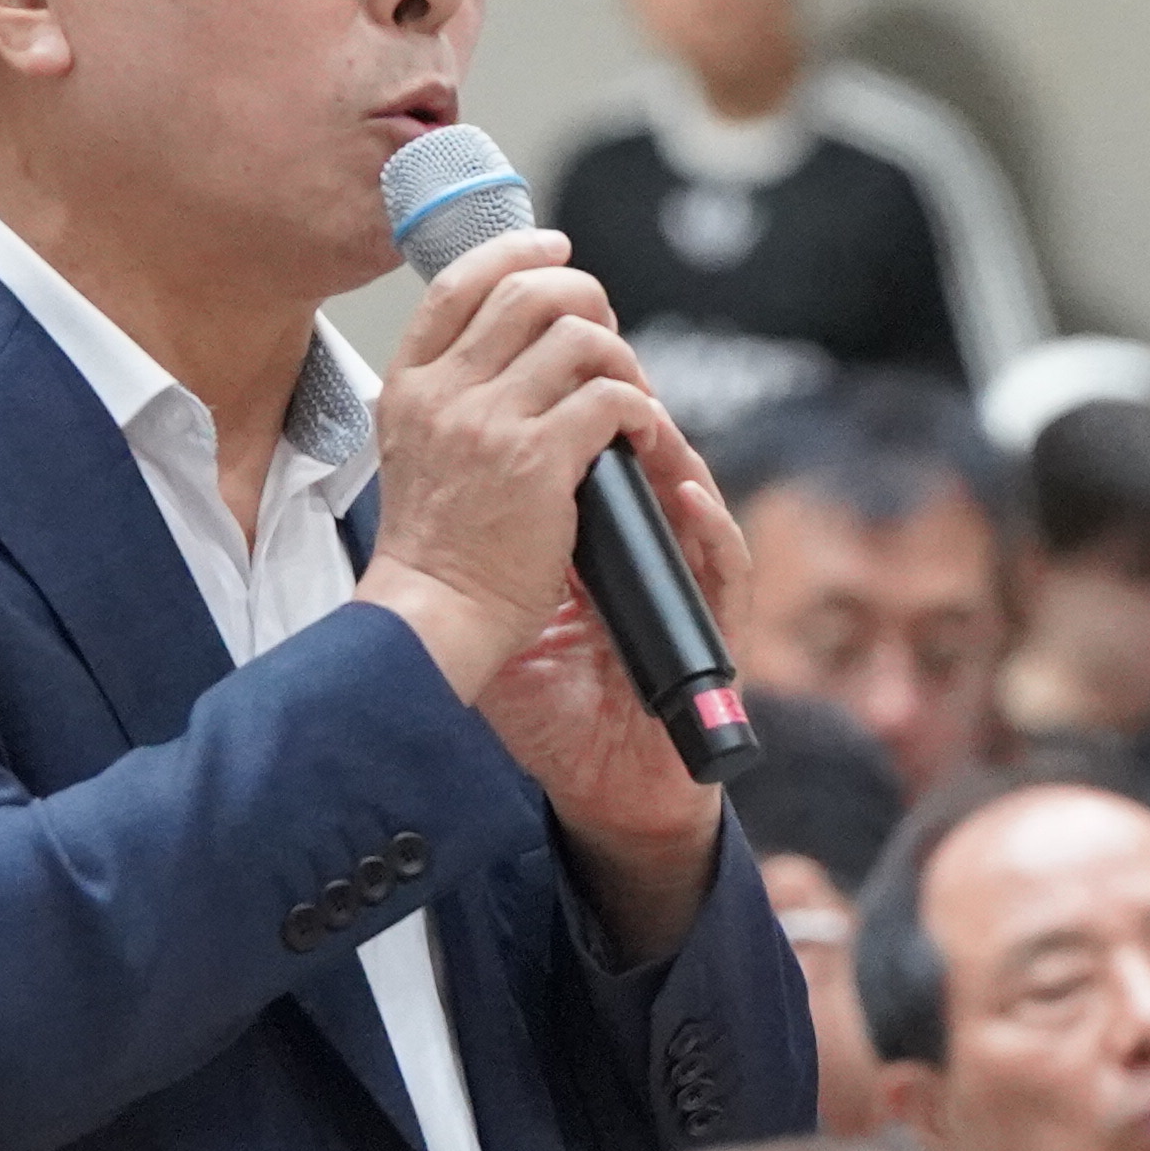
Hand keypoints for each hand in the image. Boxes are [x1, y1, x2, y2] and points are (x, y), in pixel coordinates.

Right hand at [356, 230, 660, 698]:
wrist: (432, 613)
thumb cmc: (434, 546)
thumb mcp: (414, 448)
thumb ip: (449, 393)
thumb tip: (509, 346)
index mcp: (410, 385)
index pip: (458, 284)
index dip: (513, 253)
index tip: (553, 249)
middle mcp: (446, 392)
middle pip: (529, 293)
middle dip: (584, 296)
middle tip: (606, 329)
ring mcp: (492, 422)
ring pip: (580, 338)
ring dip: (621, 358)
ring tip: (630, 394)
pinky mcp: (540, 460)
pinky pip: (610, 399)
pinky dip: (639, 409)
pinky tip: (640, 433)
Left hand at [474, 423, 748, 959]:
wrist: (592, 779)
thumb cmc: (545, 704)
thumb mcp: (490, 619)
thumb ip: (470, 561)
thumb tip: (425, 496)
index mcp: (588, 546)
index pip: (592, 456)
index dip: (579, 404)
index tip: (545, 371)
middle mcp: (638, 556)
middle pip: (648, 457)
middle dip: (627, 406)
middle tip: (601, 372)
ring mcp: (678, 587)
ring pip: (693, 497)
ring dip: (673, 453)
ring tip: (647, 418)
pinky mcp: (711, 628)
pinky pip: (724, 568)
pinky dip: (710, 529)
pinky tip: (688, 497)